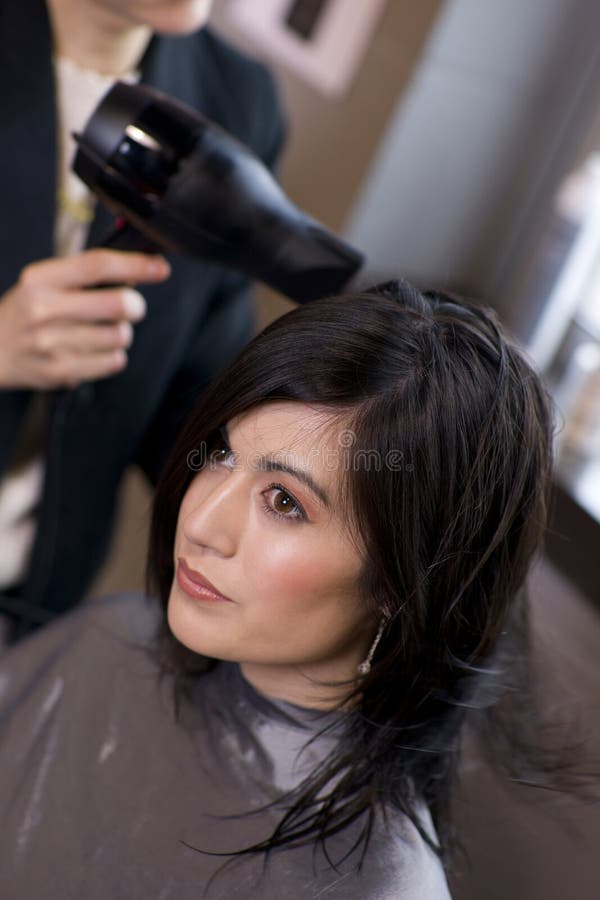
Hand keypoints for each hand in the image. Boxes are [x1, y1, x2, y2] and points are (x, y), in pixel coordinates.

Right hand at [0, 249, 170, 389]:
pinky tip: (93, 350)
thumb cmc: (24, 314)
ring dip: (121, 332)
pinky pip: (114, 361)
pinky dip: (112, 355)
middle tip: (131, 306)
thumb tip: (135, 272)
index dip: (136, 265)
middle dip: (135, 305)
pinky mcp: (62, 372)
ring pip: (120, 336)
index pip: (97, 266)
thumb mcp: (42, 283)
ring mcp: (52, 344)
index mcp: (40, 280)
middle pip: (118, 304)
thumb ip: (83, 277)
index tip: (160, 268)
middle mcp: (44, 310)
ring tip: (101, 331)